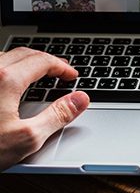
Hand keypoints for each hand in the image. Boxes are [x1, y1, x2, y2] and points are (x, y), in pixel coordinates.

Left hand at [0, 48, 88, 170]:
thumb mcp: (26, 139)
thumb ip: (58, 116)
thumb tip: (80, 100)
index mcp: (6, 80)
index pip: (43, 61)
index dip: (62, 67)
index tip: (71, 76)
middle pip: (24, 53)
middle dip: (46, 61)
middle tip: (59, 72)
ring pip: (4, 56)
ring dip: (25, 61)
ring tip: (36, 73)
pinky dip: (5, 67)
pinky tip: (6, 80)